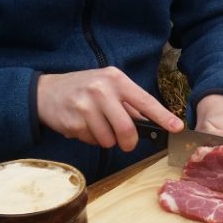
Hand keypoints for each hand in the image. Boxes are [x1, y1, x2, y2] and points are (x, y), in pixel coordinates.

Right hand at [37, 68, 183, 151]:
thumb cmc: (83, 89)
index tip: (176, 127)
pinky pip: (92, 141)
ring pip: (109, 139)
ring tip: (95, 125)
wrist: (46, 92)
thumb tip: (153, 123)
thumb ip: (129, 103)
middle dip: (129, 142)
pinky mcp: (73, 121)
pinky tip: (82, 125)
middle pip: (127, 129)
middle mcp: (101, 90)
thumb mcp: (107, 86)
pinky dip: (90, 139)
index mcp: (116, 80)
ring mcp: (86, 106)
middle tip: (126, 143)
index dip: (162, 116)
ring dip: (106, 140)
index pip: (144, 100)